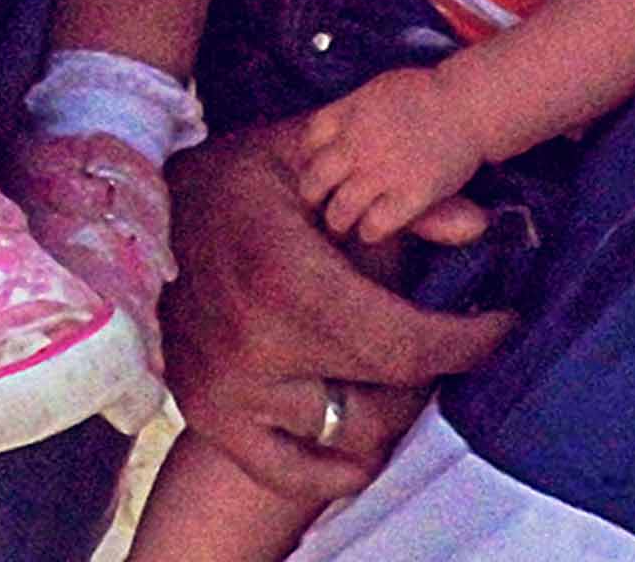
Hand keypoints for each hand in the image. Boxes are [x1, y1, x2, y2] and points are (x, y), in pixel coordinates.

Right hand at [163, 133, 514, 503]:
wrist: (135, 211)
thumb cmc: (232, 180)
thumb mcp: (309, 160)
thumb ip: (398, 197)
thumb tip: (477, 227)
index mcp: (288, 280)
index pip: (407, 343)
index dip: (469, 342)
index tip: (499, 327)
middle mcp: (259, 347)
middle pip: (386, 391)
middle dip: (429, 366)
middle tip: (437, 337)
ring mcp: (230, 389)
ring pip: (347, 431)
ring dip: (383, 406)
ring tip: (390, 372)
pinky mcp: (209, 412)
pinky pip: (284, 472)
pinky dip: (329, 473)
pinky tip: (357, 454)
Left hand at [285, 67, 502, 246]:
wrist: (470, 104)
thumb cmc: (427, 96)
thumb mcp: (378, 90)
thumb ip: (350, 112)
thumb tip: (325, 137)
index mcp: (349, 115)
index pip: (307, 143)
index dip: (308, 160)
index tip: (320, 170)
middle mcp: (359, 144)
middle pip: (314, 182)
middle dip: (314, 198)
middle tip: (322, 206)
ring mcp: (384, 171)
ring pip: (340, 212)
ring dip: (340, 222)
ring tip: (346, 225)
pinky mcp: (411, 194)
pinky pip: (375, 226)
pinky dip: (371, 232)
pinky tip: (376, 228)